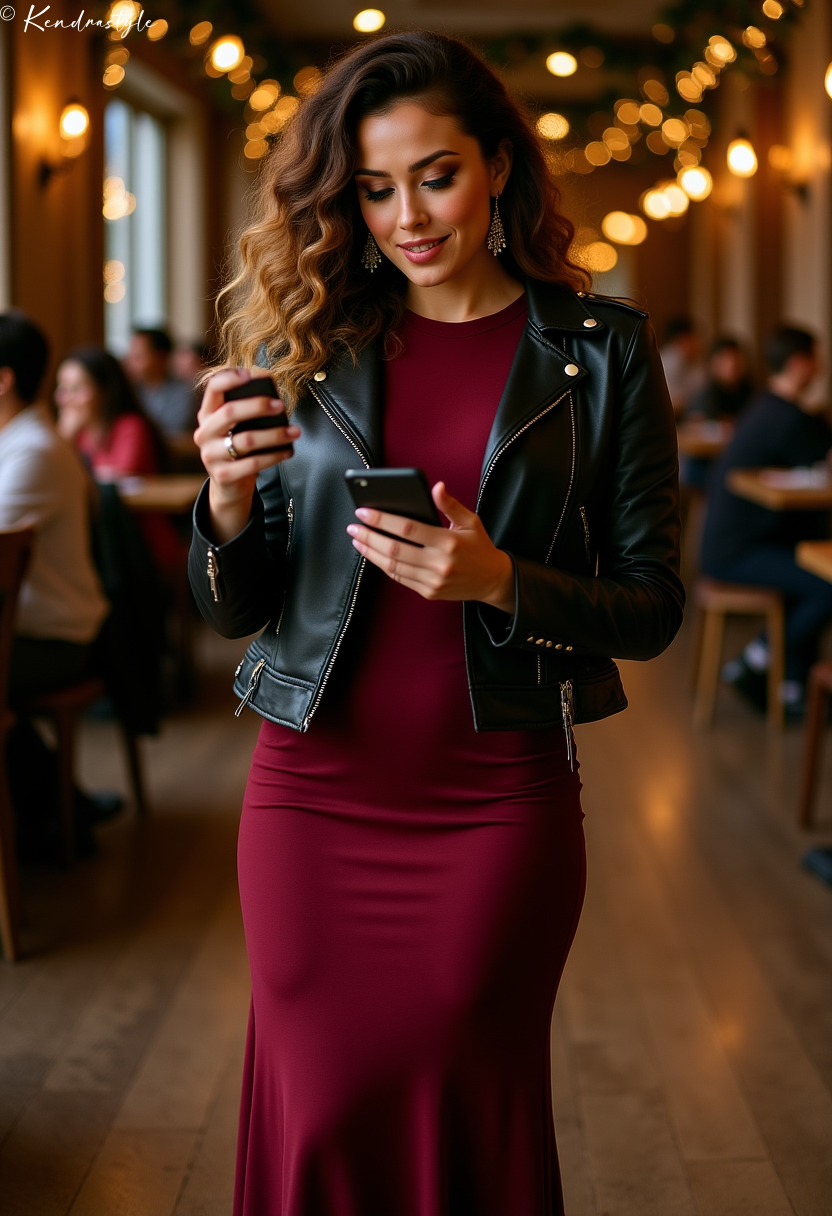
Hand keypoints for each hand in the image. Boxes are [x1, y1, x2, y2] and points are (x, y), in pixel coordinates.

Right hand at [194, 368, 299, 542]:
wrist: (230, 485)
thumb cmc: (238, 448)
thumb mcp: (239, 427)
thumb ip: (250, 408)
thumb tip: (274, 388)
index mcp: (207, 415)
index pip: (213, 388)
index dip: (229, 378)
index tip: (249, 374)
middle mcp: (204, 433)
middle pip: (230, 412)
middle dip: (258, 406)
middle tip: (281, 406)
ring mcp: (210, 455)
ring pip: (246, 440)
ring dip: (275, 434)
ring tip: (295, 432)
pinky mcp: (223, 476)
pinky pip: (253, 464)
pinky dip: (274, 456)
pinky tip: (288, 451)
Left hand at [346, 481, 514, 612]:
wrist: (492, 581)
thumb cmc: (479, 547)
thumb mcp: (471, 521)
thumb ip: (450, 505)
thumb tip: (435, 486)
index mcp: (448, 542)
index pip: (408, 529)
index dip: (383, 519)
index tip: (364, 511)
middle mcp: (439, 563)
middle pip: (394, 549)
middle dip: (369, 536)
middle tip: (353, 526)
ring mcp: (432, 581)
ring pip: (392, 566)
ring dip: (370, 552)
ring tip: (357, 539)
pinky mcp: (428, 592)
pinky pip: (400, 578)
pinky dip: (383, 565)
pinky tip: (373, 554)